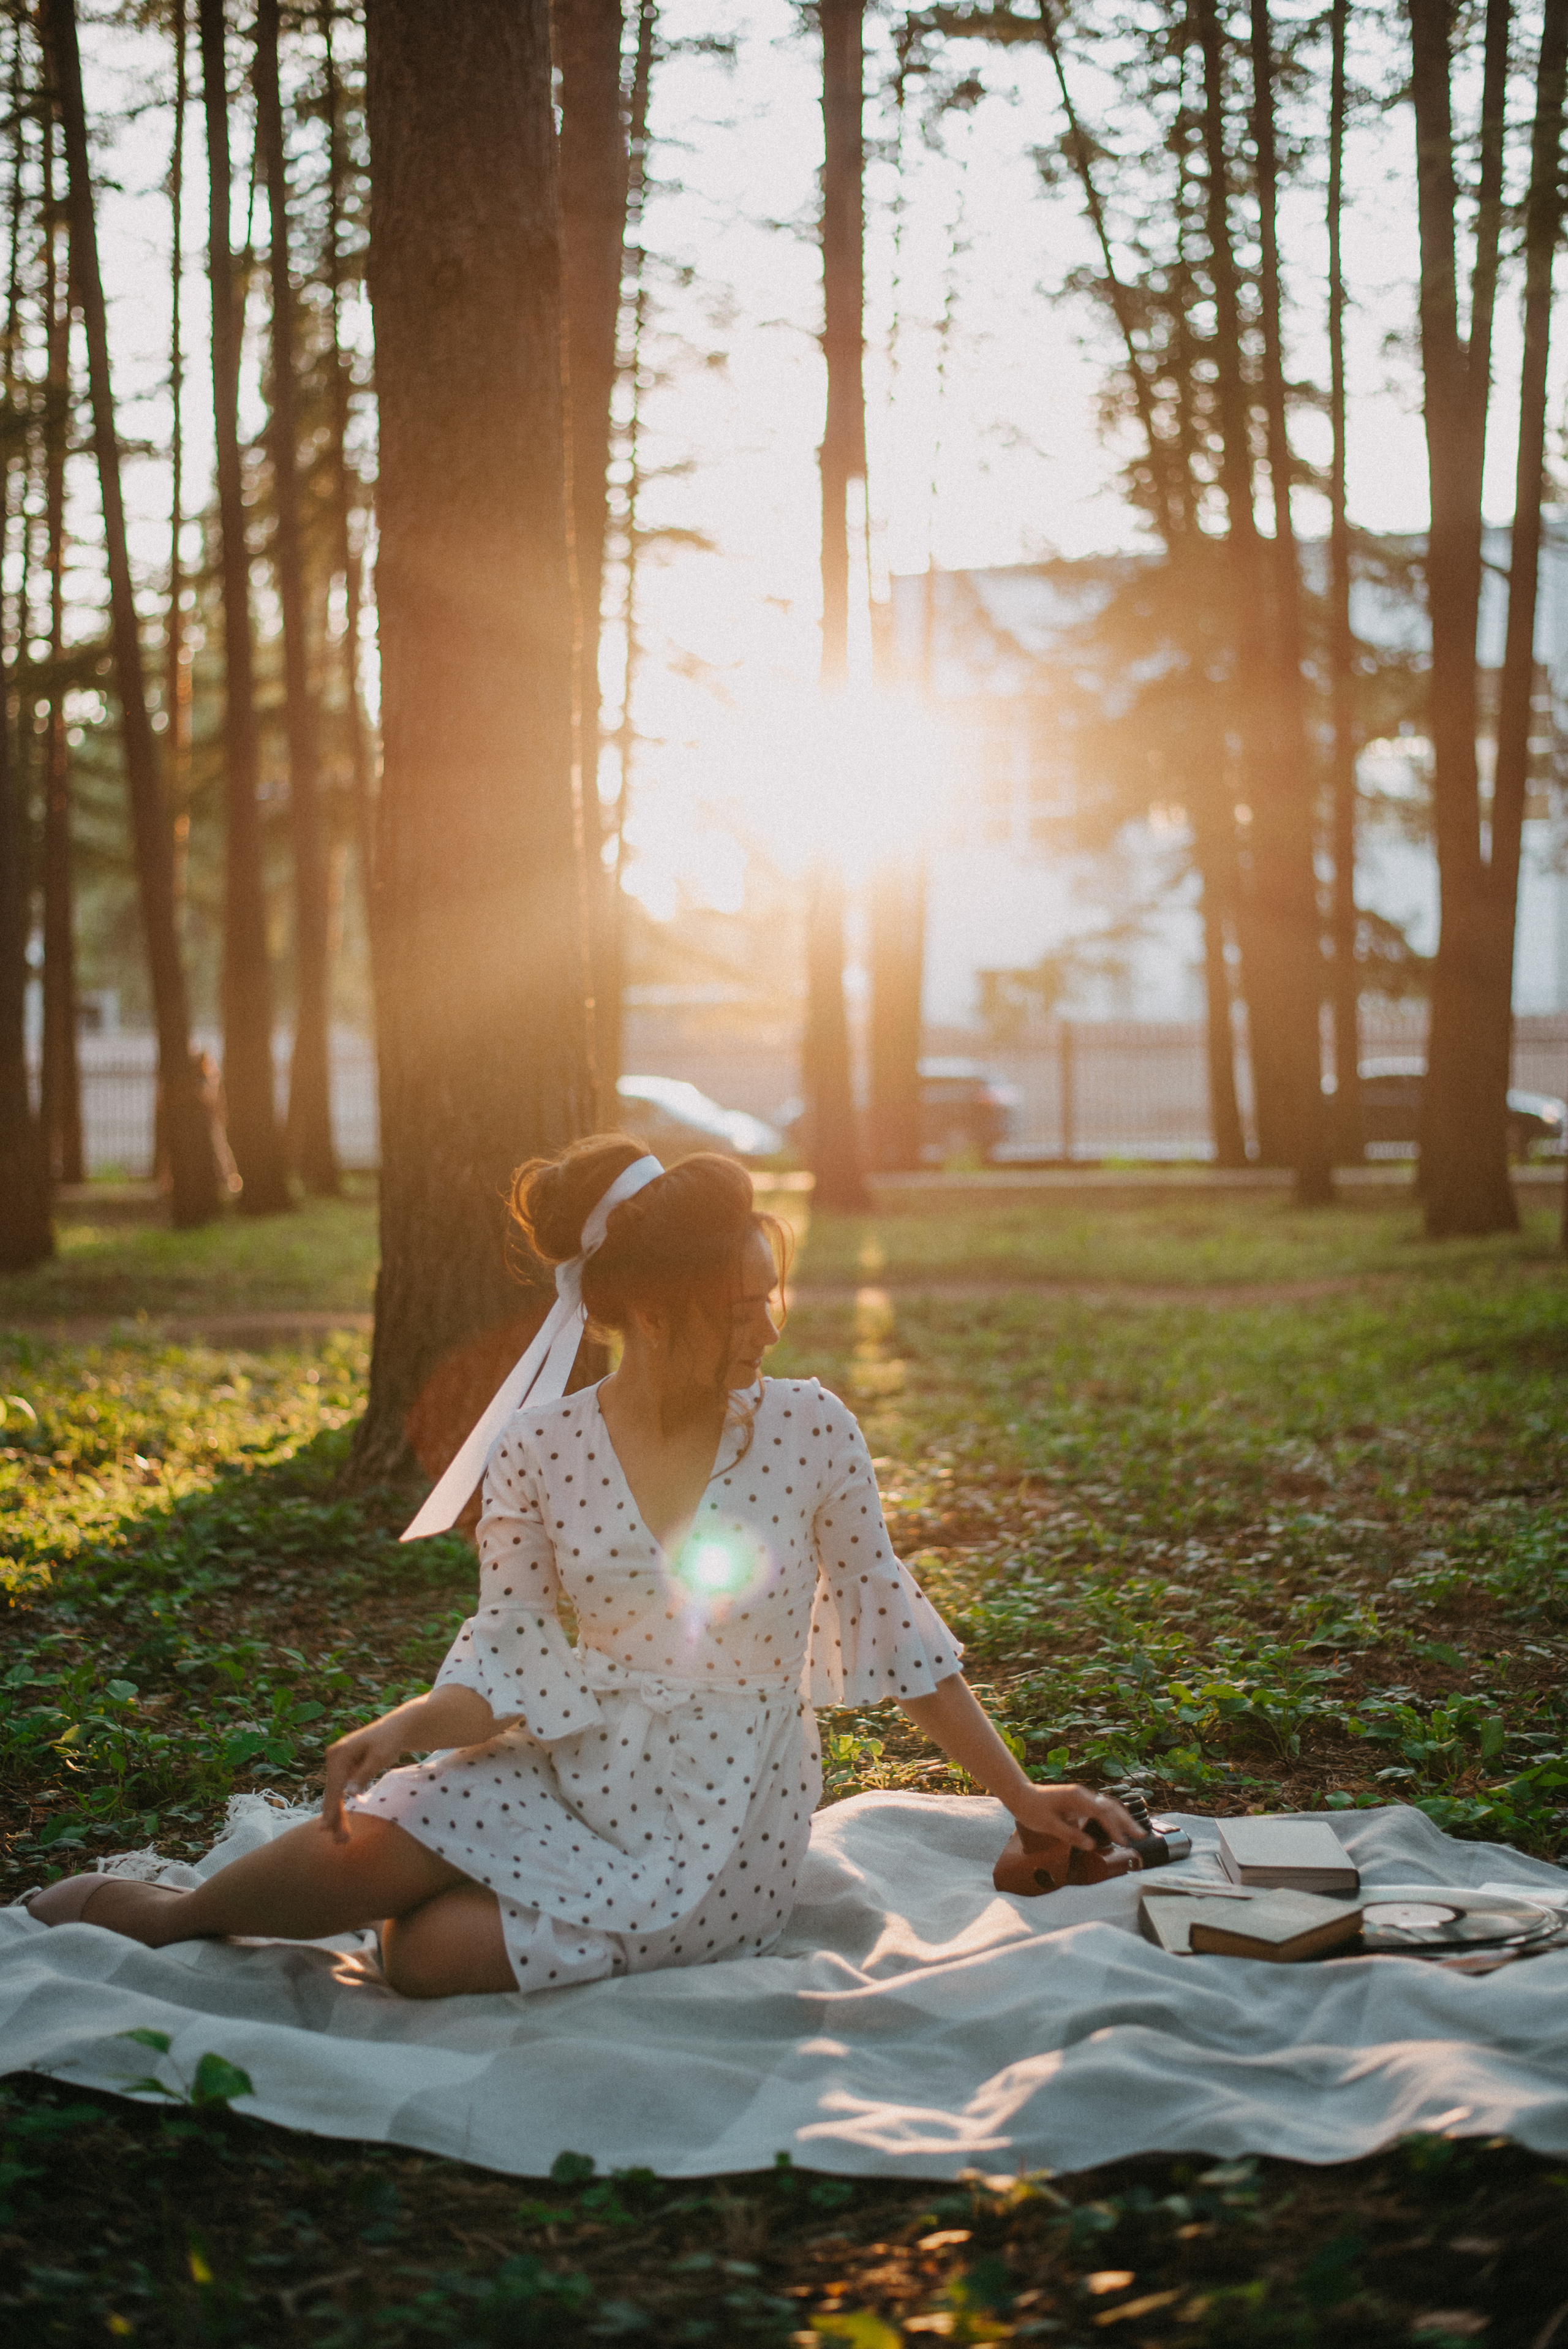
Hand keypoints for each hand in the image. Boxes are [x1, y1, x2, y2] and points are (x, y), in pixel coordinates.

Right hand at [320, 1705, 426, 1840]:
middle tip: (341, 1841)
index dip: (331, 1809)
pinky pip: (340, 1790)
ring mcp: (337, 1762)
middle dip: (334, 1817)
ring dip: (337, 1815)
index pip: (334, 1786)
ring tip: (342, 1838)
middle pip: (332, 1792)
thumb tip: (349, 1795)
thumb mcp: (379, 1757)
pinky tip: (341, 1823)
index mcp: (339, 1753)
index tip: (327, 1828)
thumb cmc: (389, 1741)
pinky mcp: (343, 1768)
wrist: (396, 1728)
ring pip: (335, 1793)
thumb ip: (364, 1775)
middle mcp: (333, 1756)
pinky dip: (341, 1805)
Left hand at [1009, 1782, 1141, 1853]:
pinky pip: (1100, 1809)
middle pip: (1110, 1806)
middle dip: (1126, 1821)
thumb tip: (1091, 1845)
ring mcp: (1082, 1797)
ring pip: (1108, 1806)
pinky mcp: (1079, 1802)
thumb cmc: (1031, 1809)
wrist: (1020, 1794)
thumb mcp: (1048, 1825)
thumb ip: (1070, 1834)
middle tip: (1140, 1836)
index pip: (1102, 1812)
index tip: (1123, 1841)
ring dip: (1122, 1819)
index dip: (1114, 1827)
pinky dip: (1112, 1818)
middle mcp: (1082, 1795)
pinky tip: (1118, 1828)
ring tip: (1135, 1833)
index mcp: (1076, 1797)